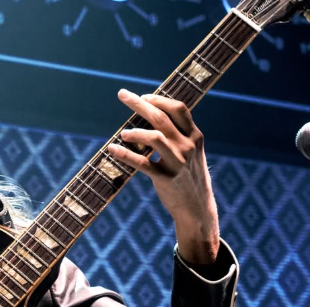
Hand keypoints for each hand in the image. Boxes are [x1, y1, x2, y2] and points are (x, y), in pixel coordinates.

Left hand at [108, 89, 218, 263]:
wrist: (197, 208)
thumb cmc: (188, 176)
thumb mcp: (191, 152)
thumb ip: (179, 134)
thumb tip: (154, 115)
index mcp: (195, 136)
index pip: (178, 109)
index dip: (159, 99)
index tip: (142, 96)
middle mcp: (188, 146)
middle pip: (162, 118)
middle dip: (140, 104)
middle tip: (122, 94)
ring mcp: (178, 162)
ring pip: (155, 138)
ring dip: (135, 133)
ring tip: (123, 134)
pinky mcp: (165, 179)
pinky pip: (142, 164)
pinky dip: (125, 155)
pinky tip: (112, 150)